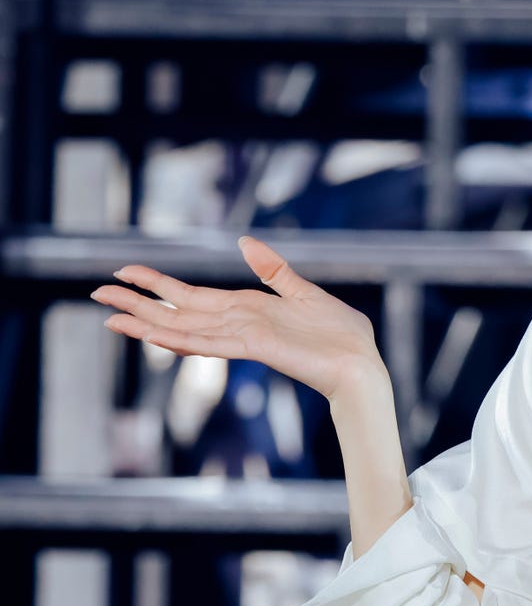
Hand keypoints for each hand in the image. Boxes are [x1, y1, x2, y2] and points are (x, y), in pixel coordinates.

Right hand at [91, 236, 383, 399]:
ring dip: (147, 322)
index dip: (157, 283)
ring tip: (110, 315)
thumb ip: (272, 269)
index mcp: (245, 309)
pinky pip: (213, 343)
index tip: (124, 272)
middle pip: (177, 311)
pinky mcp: (256, 348)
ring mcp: (243, 337)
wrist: (361, 363)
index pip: (191, 295)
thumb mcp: (303, 291)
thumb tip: (245, 241)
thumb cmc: (340, 334)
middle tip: (96, 292)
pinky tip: (156, 335)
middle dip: (138, 301)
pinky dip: (184, 339)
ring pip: (185, 329)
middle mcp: (236, 323)